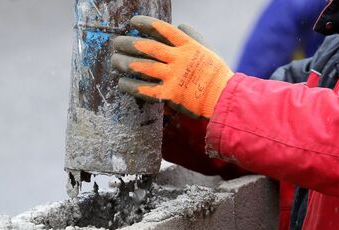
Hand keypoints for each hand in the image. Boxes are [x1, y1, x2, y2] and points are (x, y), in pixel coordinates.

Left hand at [111, 16, 232, 118]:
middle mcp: (178, 59)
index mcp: (187, 45)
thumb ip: (192, 36)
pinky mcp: (169, 95)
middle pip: (146, 47)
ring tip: (114, 61)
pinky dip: (130, 86)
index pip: (161, 29)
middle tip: (116, 43)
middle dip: (128, 43)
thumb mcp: (207, 49)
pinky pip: (145, 89)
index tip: (133, 22)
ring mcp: (173, 77)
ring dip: (124, 62)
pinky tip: (121, 83)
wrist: (224, 98)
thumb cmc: (216, 74)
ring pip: (142, 66)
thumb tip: (178, 25)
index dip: (144, 24)